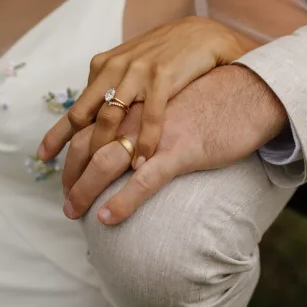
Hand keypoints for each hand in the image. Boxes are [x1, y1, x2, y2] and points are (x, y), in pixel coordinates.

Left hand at [40, 17, 253, 168]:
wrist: (201, 34)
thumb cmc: (165, 57)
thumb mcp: (130, 69)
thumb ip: (111, 91)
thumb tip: (93, 119)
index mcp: (104, 68)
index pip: (76, 108)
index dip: (57, 135)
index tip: (43, 157)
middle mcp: (115, 68)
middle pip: (84, 116)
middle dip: (76, 153)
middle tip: (72, 182)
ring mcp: (138, 71)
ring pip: (110, 117)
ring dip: (104, 150)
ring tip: (101, 178)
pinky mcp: (164, 75)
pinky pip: (150, 115)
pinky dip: (144, 141)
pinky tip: (141, 163)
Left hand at [57, 65, 287, 224]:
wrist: (248, 89)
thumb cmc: (208, 94)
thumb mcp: (167, 93)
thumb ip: (143, 105)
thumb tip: (131, 126)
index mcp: (131, 97)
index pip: (85, 122)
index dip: (64, 146)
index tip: (57, 167)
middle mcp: (135, 111)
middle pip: (85, 144)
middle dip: (69, 174)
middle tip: (65, 199)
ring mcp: (155, 131)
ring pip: (105, 162)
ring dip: (84, 190)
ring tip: (73, 212)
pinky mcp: (179, 149)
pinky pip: (144, 180)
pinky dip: (123, 201)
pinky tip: (108, 217)